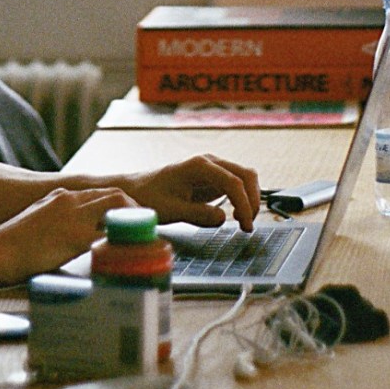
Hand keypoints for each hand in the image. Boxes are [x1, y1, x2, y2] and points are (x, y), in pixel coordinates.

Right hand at [0, 186, 134, 284]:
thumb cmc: (10, 243)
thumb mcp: (37, 220)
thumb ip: (56, 219)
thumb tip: (70, 232)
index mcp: (61, 196)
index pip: (100, 192)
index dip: (119, 203)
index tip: (129, 215)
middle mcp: (70, 200)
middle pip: (114, 194)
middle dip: (132, 207)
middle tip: (144, 223)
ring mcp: (73, 217)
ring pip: (116, 206)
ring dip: (132, 219)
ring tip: (142, 234)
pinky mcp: (75, 237)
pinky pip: (107, 235)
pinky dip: (121, 240)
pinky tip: (129, 249)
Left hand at [117, 155, 260, 231]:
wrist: (136, 189)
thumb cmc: (149, 197)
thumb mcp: (170, 210)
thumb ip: (197, 214)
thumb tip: (223, 218)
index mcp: (198, 166)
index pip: (233, 181)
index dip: (244, 204)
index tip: (245, 225)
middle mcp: (209, 162)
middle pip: (245, 174)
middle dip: (253, 200)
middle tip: (247, 226)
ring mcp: (212, 169)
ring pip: (244, 178)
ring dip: (250, 199)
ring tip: (244, 223)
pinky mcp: (213, 179)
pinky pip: (236, 185)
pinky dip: (243, 199)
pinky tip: (236, 216)